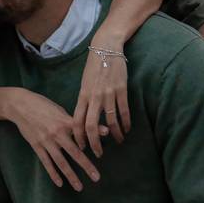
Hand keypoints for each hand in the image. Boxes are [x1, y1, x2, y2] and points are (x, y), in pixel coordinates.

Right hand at [6, 88, 105, 191]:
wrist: (20, 105)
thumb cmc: (42, 105)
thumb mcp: (60, 110)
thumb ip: (74, 121)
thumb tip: (89, 126)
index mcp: (65, 122)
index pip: (82, 134)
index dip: (92, 142)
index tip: (102, 153)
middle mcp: (57, 133)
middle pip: (74, 152)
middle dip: (86, 166)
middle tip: (96, 178)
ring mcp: (46, 141)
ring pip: (60, 161)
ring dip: (70, 175)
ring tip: (79, 187)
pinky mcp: (36, 145)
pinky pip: (46, 162)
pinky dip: (53, 173)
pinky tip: (60, 183)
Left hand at [73, 41, 130, 157]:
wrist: (106, 49)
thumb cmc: (94, 67)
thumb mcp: (84, 83)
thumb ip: (84, 99)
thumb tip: (83, 116)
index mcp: (82, 95)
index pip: (76, 121)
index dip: (78, 136)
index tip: (81, 147)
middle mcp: (93, 97)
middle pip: (91, 125)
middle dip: (94, 142)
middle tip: (98, 153)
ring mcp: (108, 94)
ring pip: (110, 121)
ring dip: (114, 134)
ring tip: (117, 141)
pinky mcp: (121, 90)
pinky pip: (123, 111)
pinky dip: (125, 123)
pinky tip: (127, 130)